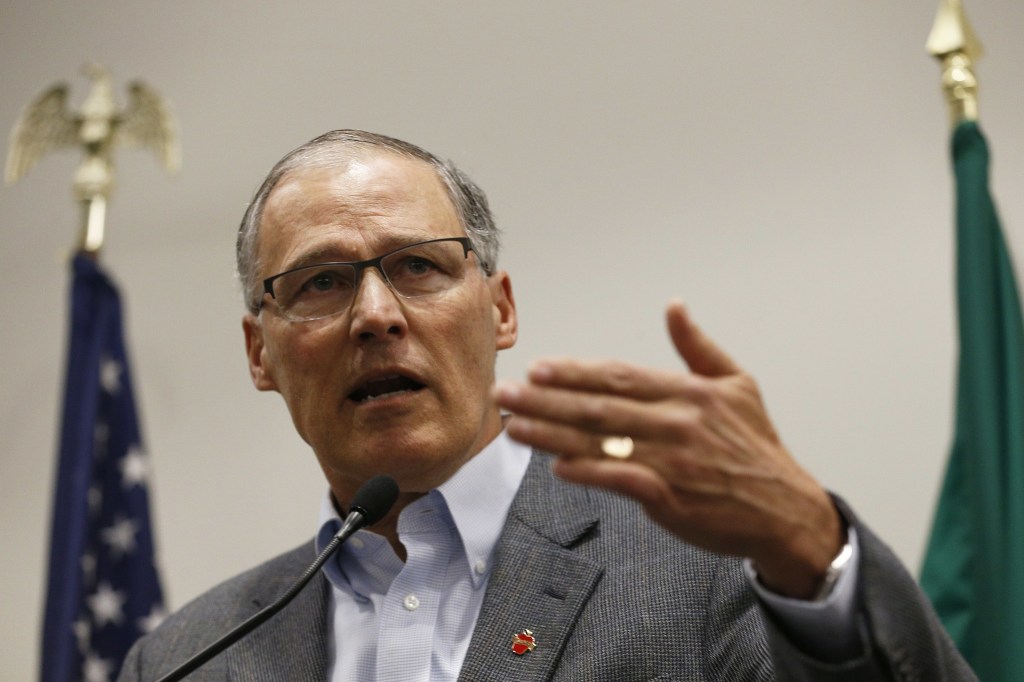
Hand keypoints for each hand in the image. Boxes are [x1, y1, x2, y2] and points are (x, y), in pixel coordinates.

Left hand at [494, 300, 843, 598]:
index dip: (575, 372)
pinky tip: (557, 467)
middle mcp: (678, 422)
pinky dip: (589, 473)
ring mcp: (674, 461)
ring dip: (551, 435)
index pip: (619, 376)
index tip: (538, 369)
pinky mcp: (673, 499)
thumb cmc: (757, 448)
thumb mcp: (738, 384)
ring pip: (601, 442)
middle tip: (507, 394)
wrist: (788, 510)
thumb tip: (675, 306)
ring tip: (514, 426)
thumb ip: (698, 346)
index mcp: (690, 392)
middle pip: (599, 406)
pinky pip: (622, 480)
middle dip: (546, 400)